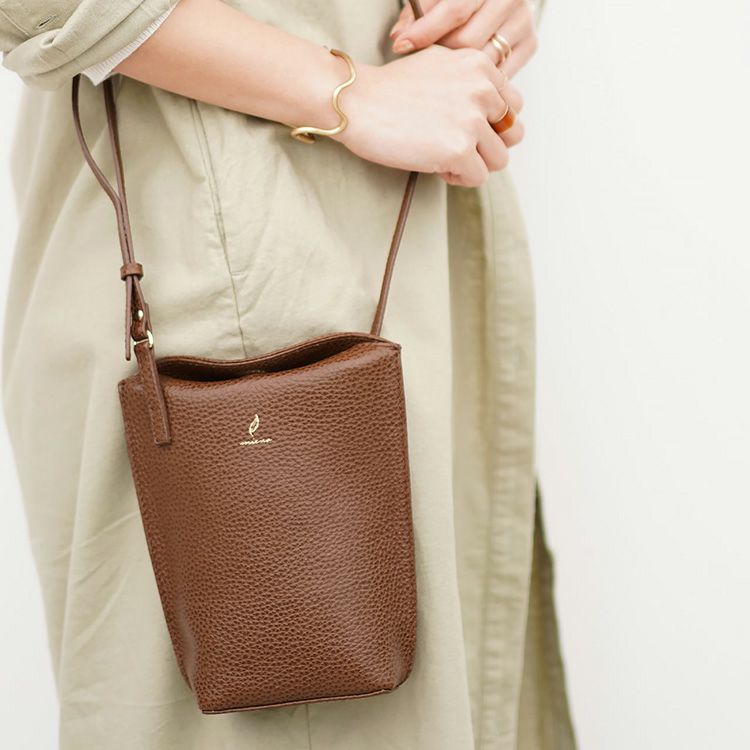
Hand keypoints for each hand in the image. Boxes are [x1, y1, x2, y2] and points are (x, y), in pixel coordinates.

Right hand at [334, 45, 522, 186]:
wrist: (357, 102)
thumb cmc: (388, 90)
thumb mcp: (438, 66)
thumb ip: (469, 82)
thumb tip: (488, 111)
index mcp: (480, 66)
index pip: (513, 105)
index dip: (491, 123)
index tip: (463, 127)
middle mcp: (482, 90)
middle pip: (513, 133)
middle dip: (488, 145)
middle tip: (459, 147)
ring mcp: (472, 121)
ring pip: (499, 159)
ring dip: (474, 164)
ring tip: (444, 157)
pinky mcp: (460, 149)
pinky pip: (477, 178)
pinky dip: (458, 179)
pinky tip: (435, 166)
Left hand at [390, 0, 537, 78]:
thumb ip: (419, 11)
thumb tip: (399, 37)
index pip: (454, 10)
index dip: (425, 30)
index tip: (402, 44)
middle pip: (467, 41)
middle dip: (440, 54)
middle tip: (422, 60)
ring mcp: (522, 22)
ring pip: (482, 61)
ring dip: (457, 70)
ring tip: (440, 68)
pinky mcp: (529, 44)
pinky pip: (497, 73)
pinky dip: (477, 77)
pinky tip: (462, 74)